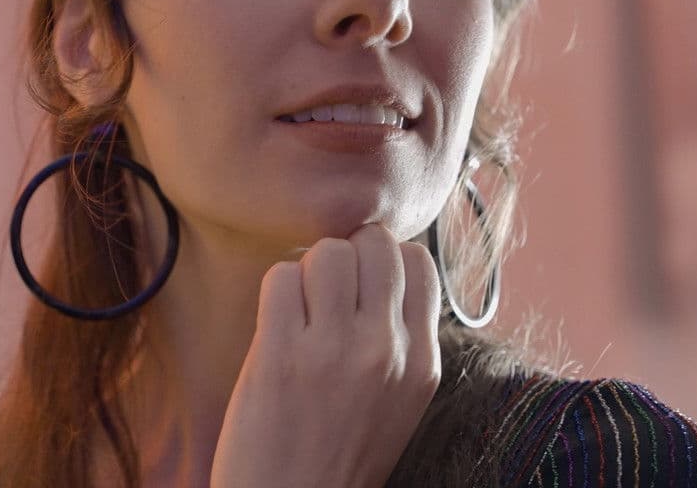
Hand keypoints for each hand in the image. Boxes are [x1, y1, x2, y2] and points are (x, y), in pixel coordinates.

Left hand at [209, 223, 441, 487]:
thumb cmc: (337, 453)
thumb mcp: (397, 401)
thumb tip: (382, 269)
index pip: (418, 261)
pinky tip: (274, 326)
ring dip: (307, 270)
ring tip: (299, 310)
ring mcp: (334, 351)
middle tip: (324, 293)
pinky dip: (274, 291)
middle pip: (374, 244)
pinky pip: (281, 276)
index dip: (382, 261)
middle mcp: (386, 351)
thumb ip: (400, 339)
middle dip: (344, 255)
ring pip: (327, 252)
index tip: (359, 288)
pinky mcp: (281, 354)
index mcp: (422, 364)